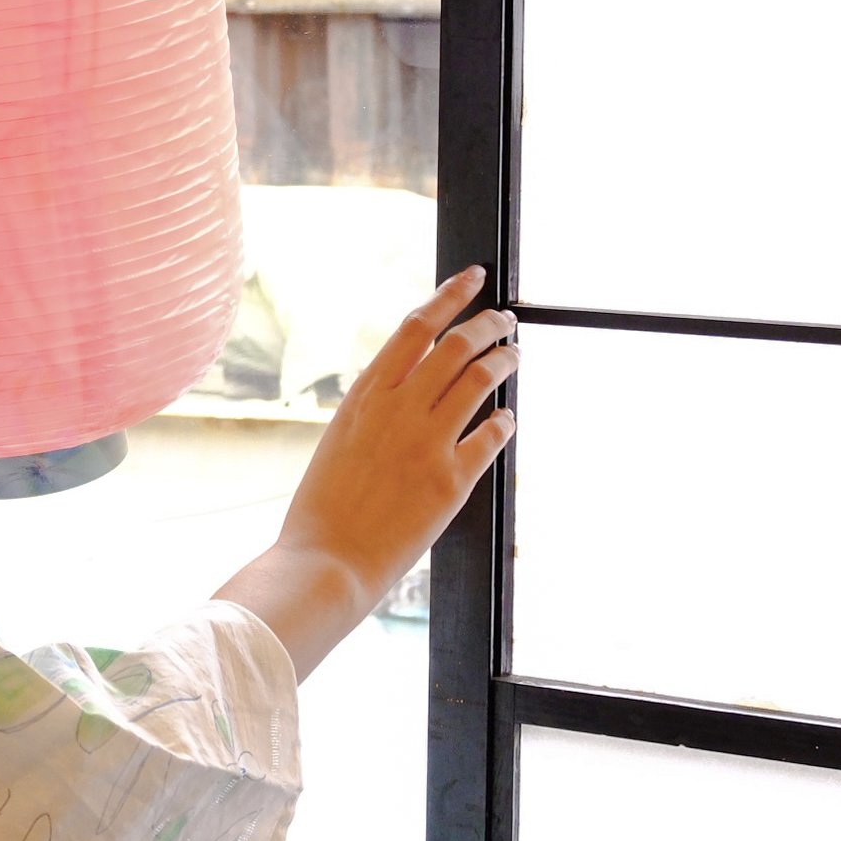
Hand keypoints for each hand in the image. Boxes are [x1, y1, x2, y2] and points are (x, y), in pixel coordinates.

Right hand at [213, 266, 516, 677]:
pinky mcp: (450, 481)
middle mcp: (398, 409)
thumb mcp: (340, 439)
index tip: (473, 278)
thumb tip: (408, 384)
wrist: (325, 562)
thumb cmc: (324, 509)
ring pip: (480, 379)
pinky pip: (491, 434)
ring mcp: (426, 443)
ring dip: (504, 360)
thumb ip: (375, 408)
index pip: (415, 326)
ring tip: (516, 354)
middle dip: (489, 325)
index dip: (450, 296)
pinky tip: (508, 417)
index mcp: (365, 395)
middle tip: (506, 321)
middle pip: (457, 345)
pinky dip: (504, 419)